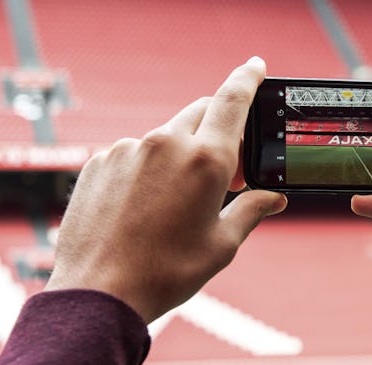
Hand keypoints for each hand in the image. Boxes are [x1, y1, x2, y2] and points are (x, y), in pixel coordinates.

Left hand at [47, 57, 286, 322]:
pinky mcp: (99, 163)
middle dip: (219, 129)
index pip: (233, 99)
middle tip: (228, 170)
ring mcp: (128, 150)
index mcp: (206, 160)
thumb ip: (251, 211)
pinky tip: (144, 210)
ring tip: (177, 204)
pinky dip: (147, 171)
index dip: (248, 77)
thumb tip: (273, 198)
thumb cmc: (166, 272)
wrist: (99, 292)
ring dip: (180, 156)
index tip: (256, 65)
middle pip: (201, 113)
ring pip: (166, 137)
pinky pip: (133, 155)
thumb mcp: (221, 245)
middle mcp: (165, 144)